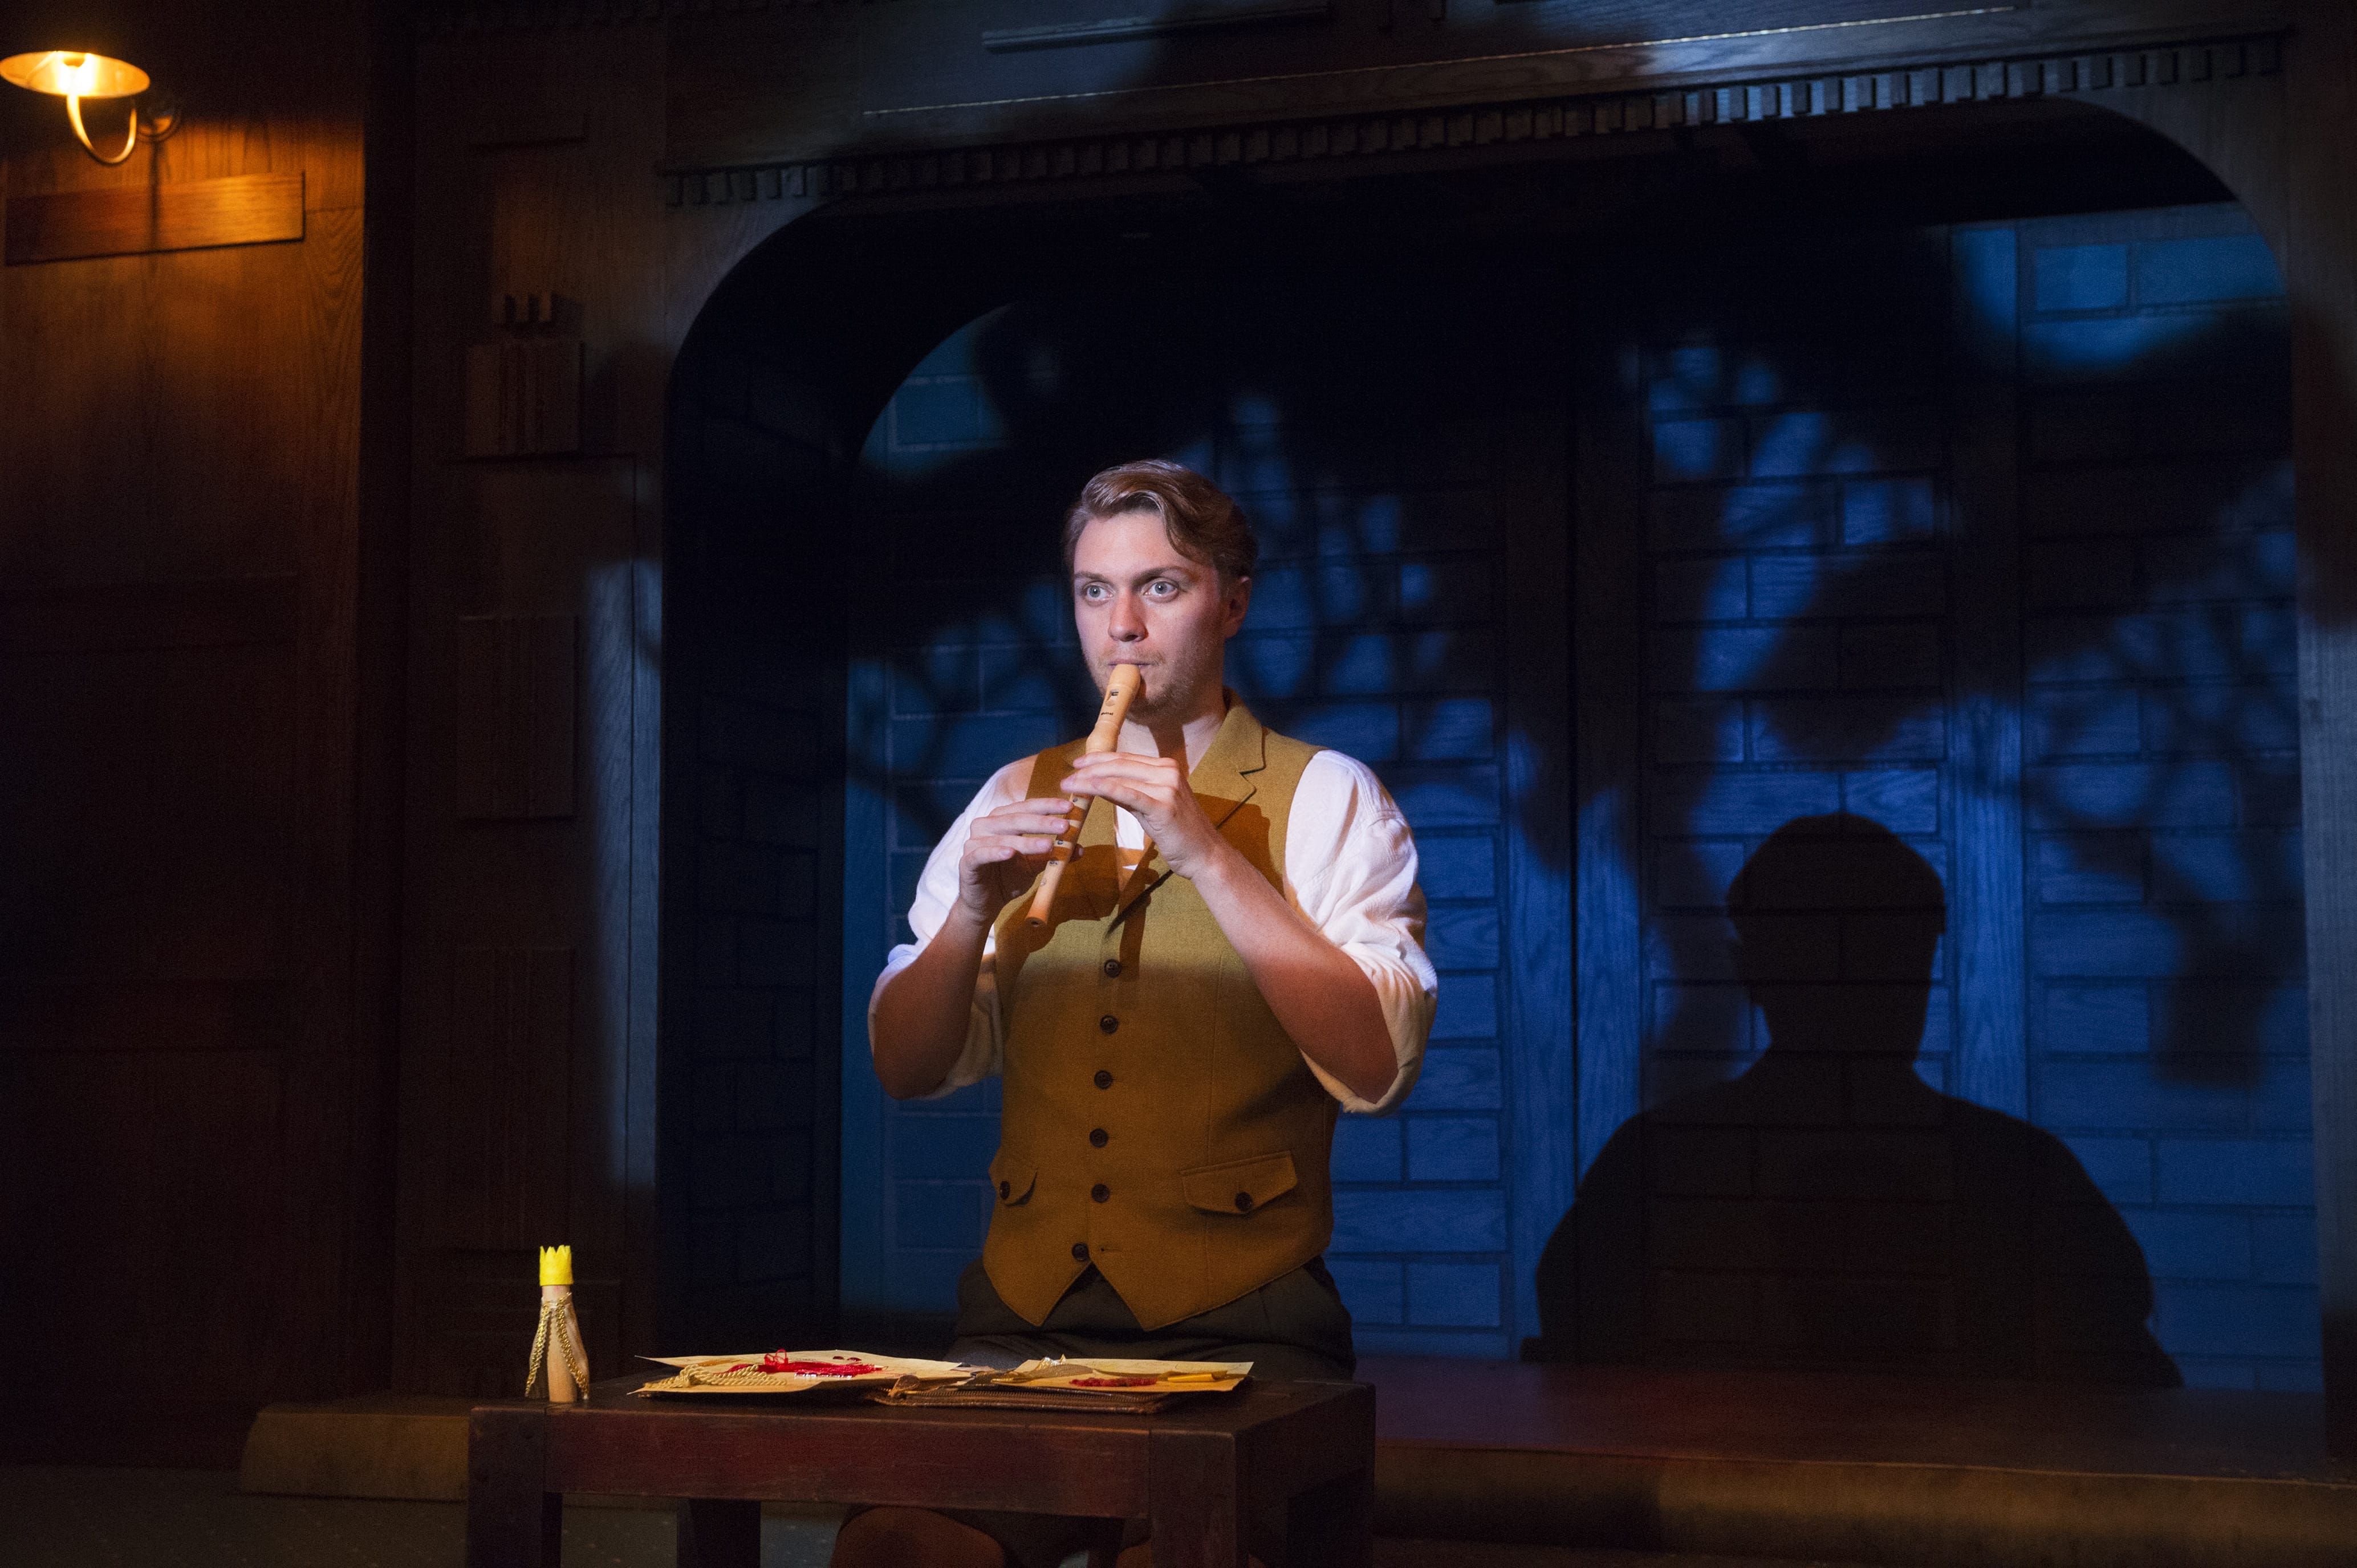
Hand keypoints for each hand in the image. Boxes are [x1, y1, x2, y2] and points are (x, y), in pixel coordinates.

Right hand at [954, 796, 1077, 919]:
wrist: (986, 903)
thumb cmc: (1009, 877)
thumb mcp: (1035, 864)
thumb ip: (1052, 855)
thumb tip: (1080, 849)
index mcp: (1002, 819)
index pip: (1026, 807)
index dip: (1047, 805)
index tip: (1069, 806)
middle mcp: (986, 825)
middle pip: (1016, 819)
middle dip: (1042, 822)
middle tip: (1065, 825)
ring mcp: (974, 842)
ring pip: (1003, 837)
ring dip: (1027, 841)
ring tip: (1049, 844)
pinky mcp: (967, 861)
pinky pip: (982, 854)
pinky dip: (996, 852)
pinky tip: (1010, 852)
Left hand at [1061, 752, 1233, 881]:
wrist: (1204, 854)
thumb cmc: (1179, 833)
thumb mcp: (1153, 806)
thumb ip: (1131, 792)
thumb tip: (1102, 785)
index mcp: (1166, 767)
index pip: (1125, 758)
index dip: (1098, 759)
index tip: (1077, 764)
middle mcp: (1168, 771)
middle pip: (1120, 765)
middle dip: (1089, 769)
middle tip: (1066, 777)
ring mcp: (1167, 787)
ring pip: (1120, 777)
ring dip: (1089, 780)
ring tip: (1069, 786)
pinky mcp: (1163, 806)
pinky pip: (1128, 794)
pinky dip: (1106, 789)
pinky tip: (1089, 788)